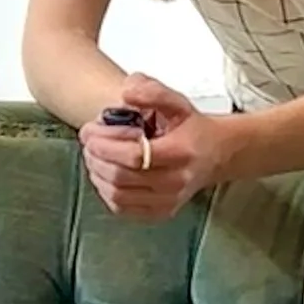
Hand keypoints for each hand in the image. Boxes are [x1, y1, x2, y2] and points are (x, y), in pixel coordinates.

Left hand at [79, 75, 230, 220]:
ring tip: (93, 156)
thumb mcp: (176, 101)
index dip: (105, 145)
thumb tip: (126, 93)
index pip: (135, 156)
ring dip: (97, 174)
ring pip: (118, 195)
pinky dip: (105, 191)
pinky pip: (123, 208)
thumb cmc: (191, 128)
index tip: (89, 131)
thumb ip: (151, 91)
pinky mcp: (161, 212)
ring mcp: (169, 201)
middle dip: (96, 157)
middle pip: (122, 177)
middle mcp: (177, 181)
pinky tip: (103, 174)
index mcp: (181, 152)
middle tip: (88, 141)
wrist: (216, 154)